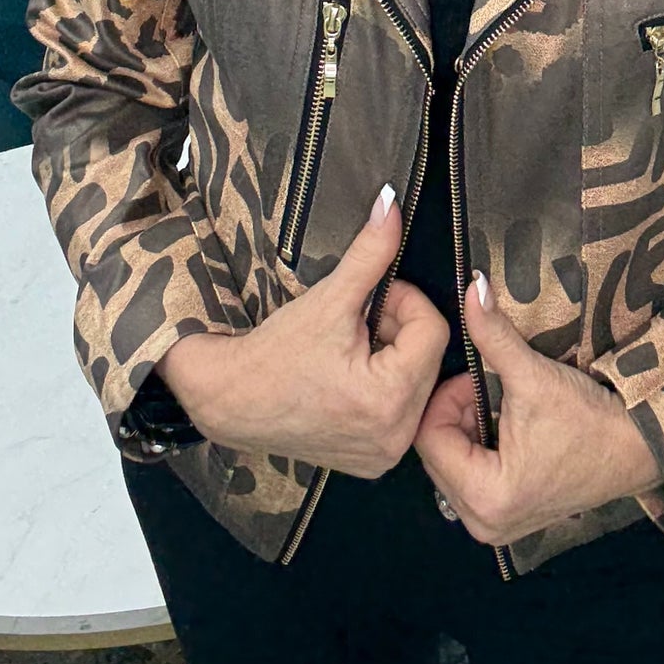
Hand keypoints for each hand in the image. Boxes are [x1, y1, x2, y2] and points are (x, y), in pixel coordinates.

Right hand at [155, 185, 449, 477]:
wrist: (230, 399)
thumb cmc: (274, 353)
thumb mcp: (329, 298)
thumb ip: (370, 251)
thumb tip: (393, 204)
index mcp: (387, 399)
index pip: (433, 331)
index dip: (405, 302)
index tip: (373, 297)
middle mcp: (393, 437)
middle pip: (429, 358)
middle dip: (400, 329)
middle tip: (360, 320)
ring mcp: (383, 454)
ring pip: (419, 383)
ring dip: (395, 356)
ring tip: (353, 347)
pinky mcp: (373, 460)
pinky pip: (403, 410)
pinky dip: (386, 386)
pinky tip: (351, 376)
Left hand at [412, 271, 663, 546]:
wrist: (638, 448)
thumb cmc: (589, 419)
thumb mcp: (534, 375)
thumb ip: (494, 334)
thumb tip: (472, 286)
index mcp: (485, 496)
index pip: (429, 436)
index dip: (447, 398)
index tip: (478, 379)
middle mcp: (484, 522)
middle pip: (436, 454)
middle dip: (456, 415)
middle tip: (489, 391)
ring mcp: (496, 526)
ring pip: (451, 465)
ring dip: (467, 430)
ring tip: (500, 406)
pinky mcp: (509, 519)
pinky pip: (470, 479)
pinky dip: (479, 449)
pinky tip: (507, 428)